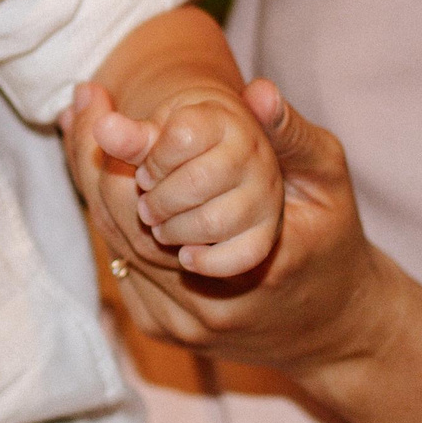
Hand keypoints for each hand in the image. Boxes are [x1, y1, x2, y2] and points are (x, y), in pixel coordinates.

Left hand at [66, 77, 400, 379]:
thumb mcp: (329, 180)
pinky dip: (110, 222)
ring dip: (98, 187)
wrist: (332, 328)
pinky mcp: (167, 331)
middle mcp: (211, 302)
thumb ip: (292, 135)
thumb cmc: (331, 241)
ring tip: (89, 131)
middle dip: (97, 159)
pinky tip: (105, 179)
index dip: (129, 144)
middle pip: (125, 221)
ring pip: (116, 246)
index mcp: (257, 258)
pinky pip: (121, 269)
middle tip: (88, 106)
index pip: (166, 192)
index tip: (103, 98)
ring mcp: (185, 323)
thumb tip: (258, 91)